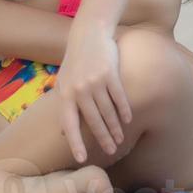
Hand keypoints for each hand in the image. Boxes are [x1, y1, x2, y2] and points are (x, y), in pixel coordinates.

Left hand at [54, 25, 131, 162]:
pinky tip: (128, 120)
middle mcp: (79, 90)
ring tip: (120, 139)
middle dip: (102, 138)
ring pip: (108, 111)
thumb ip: (63, 106)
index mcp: (65, 94)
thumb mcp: (63, 82)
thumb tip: (63, 133)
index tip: (82, 158)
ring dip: (115, 128)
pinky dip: (124, 110)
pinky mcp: (110, 74)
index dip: (76, 142)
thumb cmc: (75, 61)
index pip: (69, 124)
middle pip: (93, 120)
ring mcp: (95, 81)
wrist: (88, 34)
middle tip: (111, 152)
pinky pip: (119, 97)